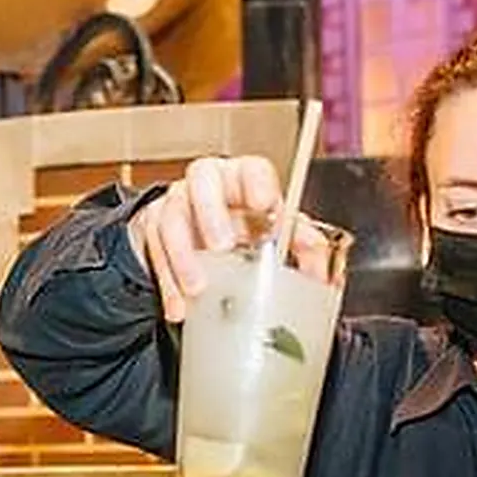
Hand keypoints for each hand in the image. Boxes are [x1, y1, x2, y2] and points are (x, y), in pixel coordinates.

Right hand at [128, 156, 333, 321]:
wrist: (198, 237)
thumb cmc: (242, 228)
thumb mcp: (274, 232)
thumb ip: (302, 244)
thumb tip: (323, 268)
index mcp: (242, 179)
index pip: (251, 168)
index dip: (257, 182)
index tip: (265, 204)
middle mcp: (208, 184)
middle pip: (202, 178)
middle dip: (211, 212)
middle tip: (223, 246)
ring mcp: (176, 203)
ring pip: (171, 217)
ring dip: (184, 256)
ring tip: (199, 288)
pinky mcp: (152, 228)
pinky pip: (154, 252)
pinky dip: (168, 284)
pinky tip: (180, 308)